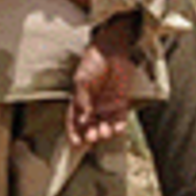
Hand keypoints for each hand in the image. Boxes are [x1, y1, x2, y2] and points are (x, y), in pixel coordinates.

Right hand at [67, 22, 138, 150]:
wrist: (112, 51)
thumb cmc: (93, 63)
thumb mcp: (81, 80)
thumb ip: (82, 99)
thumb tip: (83, 118)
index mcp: (79, 101)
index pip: (74, 121)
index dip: (74, 133)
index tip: (76, 143)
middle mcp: (92, 106)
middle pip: (90, 127)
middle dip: (90, 135)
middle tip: (92, 137)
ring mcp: (107, 106)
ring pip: (105, 126)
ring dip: (104, 132)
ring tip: (104, 132)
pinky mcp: (121, 103)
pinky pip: (120, 119)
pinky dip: (119, 126)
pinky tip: (118, 129)